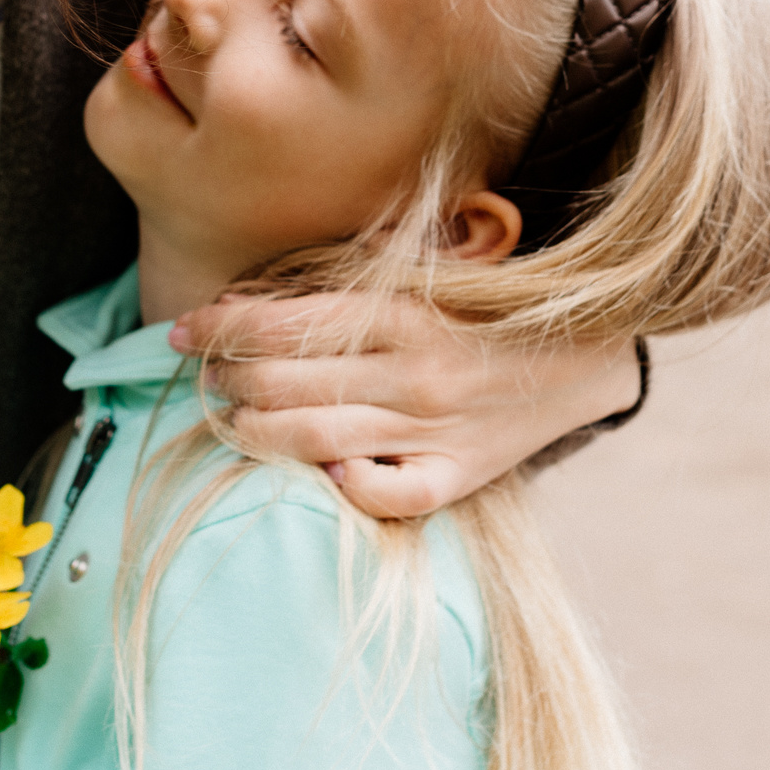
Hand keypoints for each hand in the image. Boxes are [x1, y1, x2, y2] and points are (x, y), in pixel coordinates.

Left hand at [173, 292, 640, 518]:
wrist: (583, 356)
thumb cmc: (479, 310)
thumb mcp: (416, 274)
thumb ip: (339, 285)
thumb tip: (241, 299)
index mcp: (401, 311)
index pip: (281, 323)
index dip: (220, 327)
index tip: (185, 330)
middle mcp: (413, 372)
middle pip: (283, 383)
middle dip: (228, 379)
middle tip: (207, 375)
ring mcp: (434, 430)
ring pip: (311, 439)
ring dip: (252, 430)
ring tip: (230, 416)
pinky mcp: (455, 478)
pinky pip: (379, 496)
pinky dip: (336, 485)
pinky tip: (310, 468)